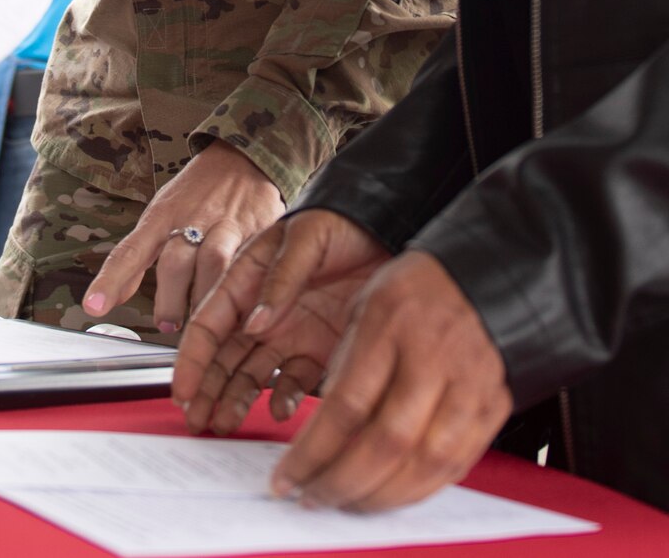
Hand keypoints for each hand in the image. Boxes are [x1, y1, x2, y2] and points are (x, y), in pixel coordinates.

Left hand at [82, 141, 283, 333]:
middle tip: (167, 325)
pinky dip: (241, 290)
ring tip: (199, 323)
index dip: (111, 281)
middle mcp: (191, 220)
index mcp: (161, 216)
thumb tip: (108, 298)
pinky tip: (239, 308)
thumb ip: (138, 257)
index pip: (130, 252)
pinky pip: (248, 265)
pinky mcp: (257, 232)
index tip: (94, 306)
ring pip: (212, 266)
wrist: (243, 158)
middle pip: (174, 264)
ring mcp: (225, 227)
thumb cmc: (195, 194)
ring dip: (203, 299)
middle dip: (169, 300)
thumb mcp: (161, 217)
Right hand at [173, 209, 389, 434]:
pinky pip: (293, 380)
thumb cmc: (341, 220)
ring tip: (225, 422)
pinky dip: (283, 398)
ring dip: (235, 399)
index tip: (182, 389)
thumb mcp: (305, 239)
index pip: (208, 324)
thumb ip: (279, 280)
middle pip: (223, 357)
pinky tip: (278, 410)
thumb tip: (254, 322)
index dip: (191, 359)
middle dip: (206, 390)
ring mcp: (290, 332)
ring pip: (251, 374)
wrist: (389, 224)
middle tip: (196, 419)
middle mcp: (263, 311)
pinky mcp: (319, 348)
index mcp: (246, 280)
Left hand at [271, 251, 512, 511]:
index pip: (346, 406)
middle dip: (342, 483)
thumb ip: (341, 366)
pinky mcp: (495, 404)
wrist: (482, 276)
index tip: (284, 478)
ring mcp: (471, 383)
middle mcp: (434, 357)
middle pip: (386, 442)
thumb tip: (317, 433)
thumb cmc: (410, 291)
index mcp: (390, 325)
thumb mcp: (360, 309)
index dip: (312, 452)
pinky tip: (389, 494)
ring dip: (381, 497)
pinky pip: (458, 462)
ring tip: (345, 504)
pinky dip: (420, 489)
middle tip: (311, 499)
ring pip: (427, 462)